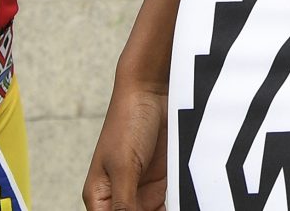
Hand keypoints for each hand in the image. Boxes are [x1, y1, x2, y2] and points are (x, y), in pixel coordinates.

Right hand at [84, 79, 168, 210]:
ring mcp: (142, 191)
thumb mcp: (124, 166)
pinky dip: (178, 206)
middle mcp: (120, 198)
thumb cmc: (127, 122)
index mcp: (100, 197)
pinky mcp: (162, 182)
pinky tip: (190, 204)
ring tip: (179, 205)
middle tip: (164, 210)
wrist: (151, 91)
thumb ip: (123, 202)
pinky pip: (170, 205)